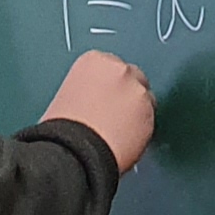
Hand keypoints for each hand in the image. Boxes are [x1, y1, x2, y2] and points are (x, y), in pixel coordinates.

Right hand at [43, 50, 154, 172]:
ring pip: (145, 100)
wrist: (74, 153)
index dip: (108, 86)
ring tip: (117, 132)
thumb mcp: (67, 97)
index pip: (111, 66)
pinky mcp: (150, 115)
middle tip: (114, 115)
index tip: (105, 98)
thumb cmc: (63, 130)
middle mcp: (119, 70)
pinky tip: (125, 141)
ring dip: (135, 113)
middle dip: (126, 95)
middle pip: (133, 78)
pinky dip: (141, 130)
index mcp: (94, 61)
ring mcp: (138, 92)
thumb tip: (97, 100)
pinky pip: (149, 120)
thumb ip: (89, 90)